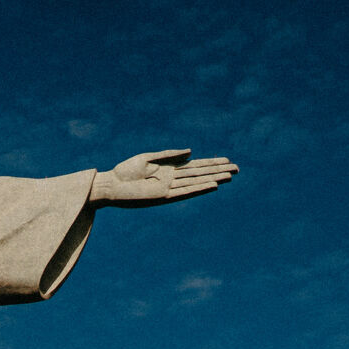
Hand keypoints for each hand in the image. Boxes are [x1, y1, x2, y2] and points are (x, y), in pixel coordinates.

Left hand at [90, 149, 236, 207]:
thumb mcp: (148, 158)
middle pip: (199, 174)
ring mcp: (169, 188)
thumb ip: (170, 155)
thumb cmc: (125, 171)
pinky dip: (199, 188)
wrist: (110, 184)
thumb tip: (192, 152)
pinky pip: (185, 192)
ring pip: (196, 182)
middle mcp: (172, 180)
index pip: (195, 166)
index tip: (227, 160)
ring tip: (229, 176)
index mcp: (168, 169)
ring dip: (213, 179)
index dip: (211, 163)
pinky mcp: (163, 196)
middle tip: (237, 169)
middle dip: (218, 171)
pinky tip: (212, 185)